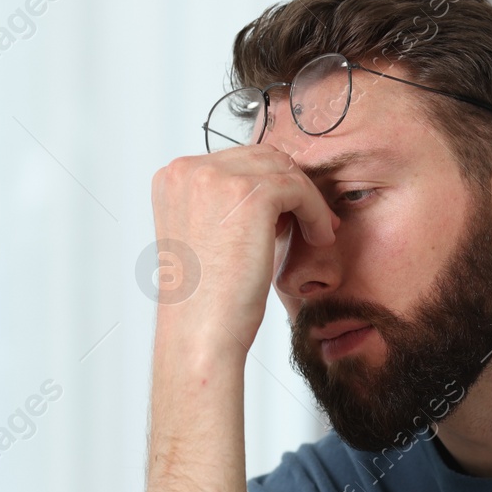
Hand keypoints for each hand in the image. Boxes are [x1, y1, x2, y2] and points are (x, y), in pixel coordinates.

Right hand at [149, 144, 337, 360]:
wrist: (201, 333)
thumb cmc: (206, 299)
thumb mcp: (206, 237)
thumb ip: (223, 205)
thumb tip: (268, 189)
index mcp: (171, 178)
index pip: (236, 162)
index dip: (268, 189)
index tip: (288, 219)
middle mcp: (187, 170)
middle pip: (261, 158)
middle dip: (290, 189)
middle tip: (311, 224)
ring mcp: (215, 178)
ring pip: (283, 170)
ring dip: (307, 200)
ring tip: (316, 235)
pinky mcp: (249, 194)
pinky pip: (299, 188)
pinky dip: (316, 212)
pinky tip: (320, 239)